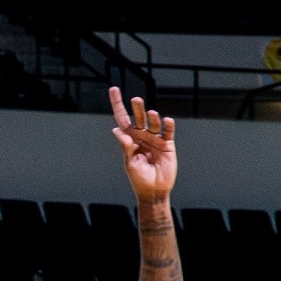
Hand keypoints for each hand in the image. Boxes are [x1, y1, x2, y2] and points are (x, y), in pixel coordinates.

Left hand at [109, 87, 177, 203]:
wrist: (155, 191)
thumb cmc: (139, 179)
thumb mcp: (130, 163)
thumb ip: (126, 146)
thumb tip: (116, 129)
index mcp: (129, 140)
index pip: (122, 120)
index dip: (118, 105)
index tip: (113, 89)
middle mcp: (142, 136)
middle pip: (138, 118)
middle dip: (136, 108)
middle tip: (135, 100)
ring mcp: (155, 139)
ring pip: (153, 122)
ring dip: (152, 116)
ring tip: (150, 113)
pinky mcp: (168, 144)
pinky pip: (167, 131)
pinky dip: (167, 125)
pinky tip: (165, 121)